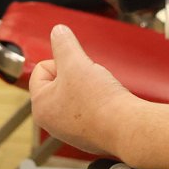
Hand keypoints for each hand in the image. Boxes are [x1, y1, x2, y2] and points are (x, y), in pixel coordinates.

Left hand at [29, 24, 136, 156]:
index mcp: (41, 106)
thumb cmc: (99, 100)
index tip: (79, 70)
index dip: (63, 62)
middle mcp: (51, 122)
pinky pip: (91, 111)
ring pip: (76, 96)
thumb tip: (58, 31)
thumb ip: (63, 43)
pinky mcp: (89, 137)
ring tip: (100, 95)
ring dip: (89, 89)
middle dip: (76, 76)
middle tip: (91, 82)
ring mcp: (70, 132)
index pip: (42, 69)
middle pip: (60, 82)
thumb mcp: (76, 61)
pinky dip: (99, 105)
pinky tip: (108, 107)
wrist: (127, 129)